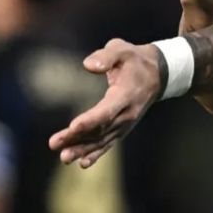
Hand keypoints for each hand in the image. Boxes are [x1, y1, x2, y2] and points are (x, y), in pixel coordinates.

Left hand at [48, 39, 161, 167]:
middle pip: (100, 129)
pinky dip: (96, 153)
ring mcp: (126, 123)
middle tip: (55, 144)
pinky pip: (108, 143)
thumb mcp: (122, 49)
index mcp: (126, 94)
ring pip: (102, 140)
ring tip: (64, 157)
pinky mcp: (123, 128)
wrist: (157, 74)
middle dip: (77, 138)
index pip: (107, 110)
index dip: (91, 119)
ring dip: (82, 149)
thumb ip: (106, 55)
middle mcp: (127, 113)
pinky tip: (82, 163)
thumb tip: (88, 65)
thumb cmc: (134, 59)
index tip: (73, 126)